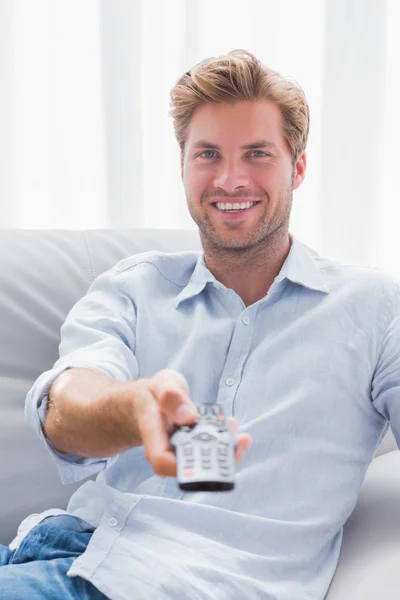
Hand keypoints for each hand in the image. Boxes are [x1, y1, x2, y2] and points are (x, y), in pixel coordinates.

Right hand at [133, 368, 252, 476]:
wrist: (146, 402)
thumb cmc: (153, 393)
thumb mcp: (162, 383)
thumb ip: (172, 395)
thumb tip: (188, 416)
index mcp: (152, 431)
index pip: (162, 460)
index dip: (184, 465)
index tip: (209, 448)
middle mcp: (164, 448)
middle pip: (189, 466)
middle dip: (217, 458)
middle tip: (238, 439)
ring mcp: (178, 451)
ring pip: (202, 461)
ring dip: (225, 451)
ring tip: (241, 436)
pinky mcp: (190, 448)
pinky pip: (207, 452)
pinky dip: (224, 443)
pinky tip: (236, 432)